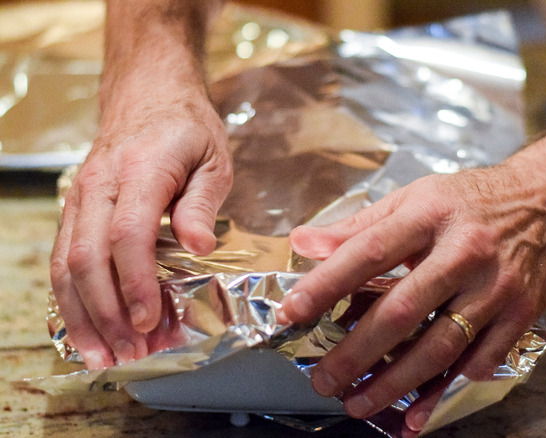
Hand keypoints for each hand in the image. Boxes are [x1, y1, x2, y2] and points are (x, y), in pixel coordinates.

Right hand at [50, 86, 232, 368]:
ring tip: (103, 356)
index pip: (127, 234)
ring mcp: (80, 197)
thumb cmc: (187, 127)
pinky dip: (71, 298)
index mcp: (140, 171)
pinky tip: (84, 329)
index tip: (151, 320)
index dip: (135, 282)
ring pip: (65, 263)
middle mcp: (99, 186)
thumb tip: (199, 247)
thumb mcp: (213, 158)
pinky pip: (61, 257)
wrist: (147, 92)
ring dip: (82, 315)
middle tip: (131, 353)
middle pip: (87, 257)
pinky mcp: (75, 209)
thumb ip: (202, 203)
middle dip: (107, 312)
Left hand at [281, 152, 545, 433]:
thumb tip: (304, 243)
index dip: (326, 285)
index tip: (291, 312)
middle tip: (323, 379)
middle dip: (357, 352)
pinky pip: (479, 361)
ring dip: (396, 383)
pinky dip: (445, 390)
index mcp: (430, 215)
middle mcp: (465, 252)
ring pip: (440, 345)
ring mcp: (496, 287)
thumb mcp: (413, 197)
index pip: (369, 252)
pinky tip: (415, 413)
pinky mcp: (520, 314)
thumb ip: (359, 225)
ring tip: (359, 403)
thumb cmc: (470, 201)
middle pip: (403, 310)